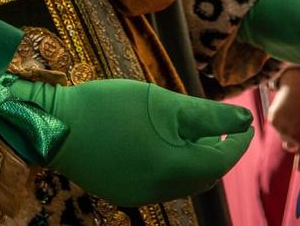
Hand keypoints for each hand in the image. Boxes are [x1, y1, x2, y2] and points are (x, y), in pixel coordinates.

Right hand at [13, 78, 253, 206]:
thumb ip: (207, 115)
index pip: (221, 160)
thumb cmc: (109, 105)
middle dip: (219, 153)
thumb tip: (245, 120)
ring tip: (195, 131)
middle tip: (223, 126)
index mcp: (173, 168)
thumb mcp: (163, 102)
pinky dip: (174, 168)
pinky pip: (162, 186)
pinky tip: (165, 144)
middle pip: (205, 176)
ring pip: (184, 184)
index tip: (246, 123)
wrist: (53, 124)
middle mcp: (159, 191)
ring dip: (196, 161)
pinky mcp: (123, 194)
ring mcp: (139, 196)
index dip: (238, 141)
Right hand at [266, 66, 299, 159]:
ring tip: (294, 113)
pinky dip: (280, 121)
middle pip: (290, 145)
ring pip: (283, 135)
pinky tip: (286, 110)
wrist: (299, 84)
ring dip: (287, 129)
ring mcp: (281, 128)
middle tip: (299, 125)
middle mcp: (292, 135)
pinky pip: (276, 126)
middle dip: (294, 140)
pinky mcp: (273, 120)